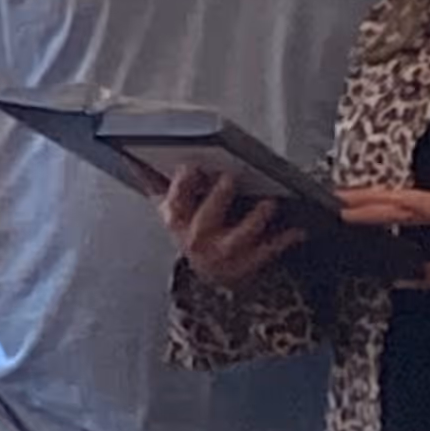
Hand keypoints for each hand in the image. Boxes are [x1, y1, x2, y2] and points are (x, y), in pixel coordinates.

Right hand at [161, 164, 296, 285]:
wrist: (210, 272)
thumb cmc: (192, 231)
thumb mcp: (172, 209)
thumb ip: (155, 183)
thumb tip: (131, 158)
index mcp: (176, 221)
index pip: (174, 202)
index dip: (182, 186)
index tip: (191, 166)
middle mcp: (196, 241)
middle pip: (204, 221)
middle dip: (216, 199)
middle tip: (229, 178)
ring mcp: (221, 255)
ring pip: (235, 241)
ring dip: (252, 221)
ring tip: (268, 203)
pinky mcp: (246, 265)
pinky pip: (266, 253)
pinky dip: (283, 241)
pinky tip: (297, 228)